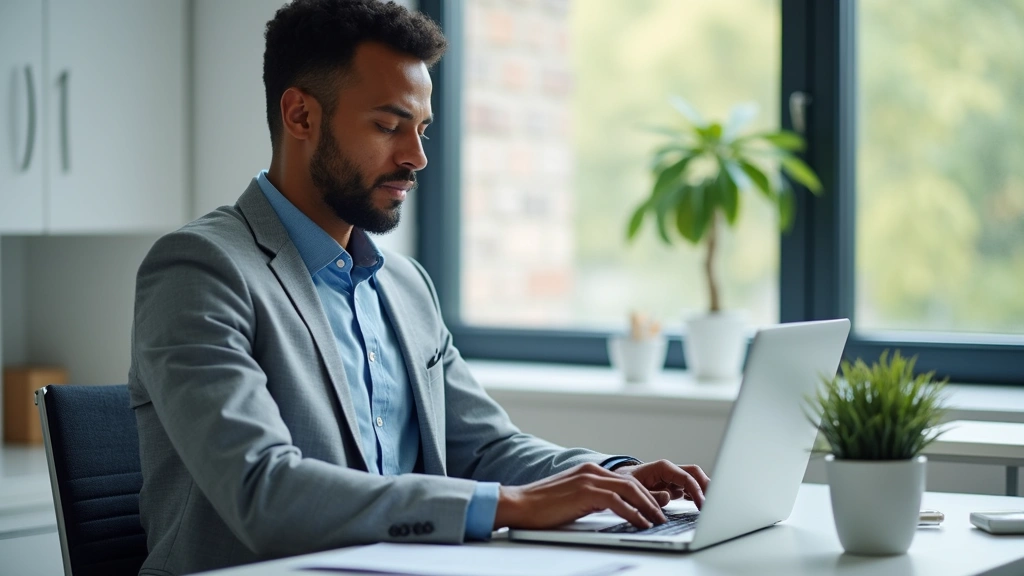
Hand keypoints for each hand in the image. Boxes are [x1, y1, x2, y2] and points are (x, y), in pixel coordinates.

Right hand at [493, 462, 667, 530]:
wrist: (519, 504)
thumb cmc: (542, 506)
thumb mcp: (573, 497)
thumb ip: (593, 497)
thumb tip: (613, 508)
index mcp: (589, 470)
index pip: (625, 481)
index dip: (644, 495)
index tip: (654, 509)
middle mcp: (591, 470)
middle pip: (632, 484)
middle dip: (651, 501)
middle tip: (662, 517)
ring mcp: (588, 479)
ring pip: (629, 490)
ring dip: (647, 507)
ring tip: (657, 521)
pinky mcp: (585, 492)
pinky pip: (617, 501)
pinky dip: (633, 513)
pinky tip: (641, 524)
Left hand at [612, 460, 709, 509]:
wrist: (618, 481)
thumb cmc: (625, 482)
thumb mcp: (633, 488)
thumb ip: (652, 493)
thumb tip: (668, 497)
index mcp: (663, 467)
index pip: (687, 476)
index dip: (697, 490)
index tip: (702, 504)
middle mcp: (671, 471)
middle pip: (696, 474)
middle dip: (707, 486)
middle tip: (716, 503)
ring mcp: (673, 478)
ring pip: (695, 481)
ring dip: (704, 492)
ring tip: (711, 506)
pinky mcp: (673, 486)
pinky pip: (689, 489)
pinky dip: (696, 496)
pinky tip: (701, 506)